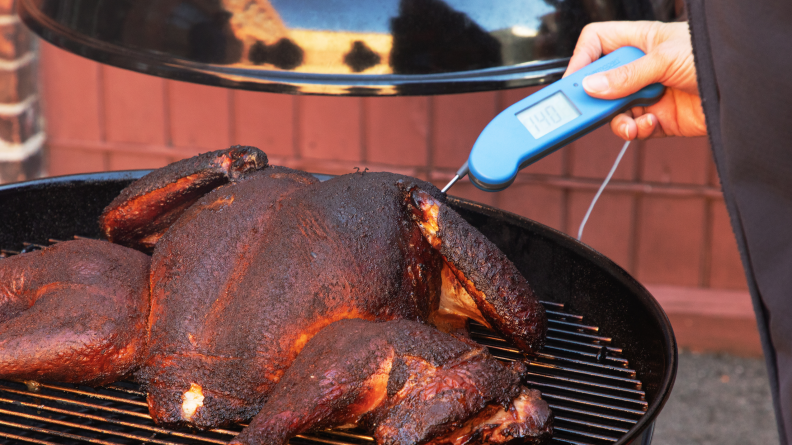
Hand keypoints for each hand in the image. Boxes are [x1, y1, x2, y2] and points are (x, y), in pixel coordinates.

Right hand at [563, 21, 706, 139]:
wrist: (743, 92)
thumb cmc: (712, 58)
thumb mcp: (665, 59)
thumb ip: (626, 75)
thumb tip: (592, 86)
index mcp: (639, 42)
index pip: (597, 43)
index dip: (582, 59)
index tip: (574, 81)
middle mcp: (639, 68)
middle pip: (599, 82)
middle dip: (594, 97)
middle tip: (588, 109)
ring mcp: (647, 95)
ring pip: (613, 111)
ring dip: (617, 120)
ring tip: (630, 121)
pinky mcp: (657, 120)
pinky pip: (633, 129)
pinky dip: (636, 131)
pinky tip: (650, 124)